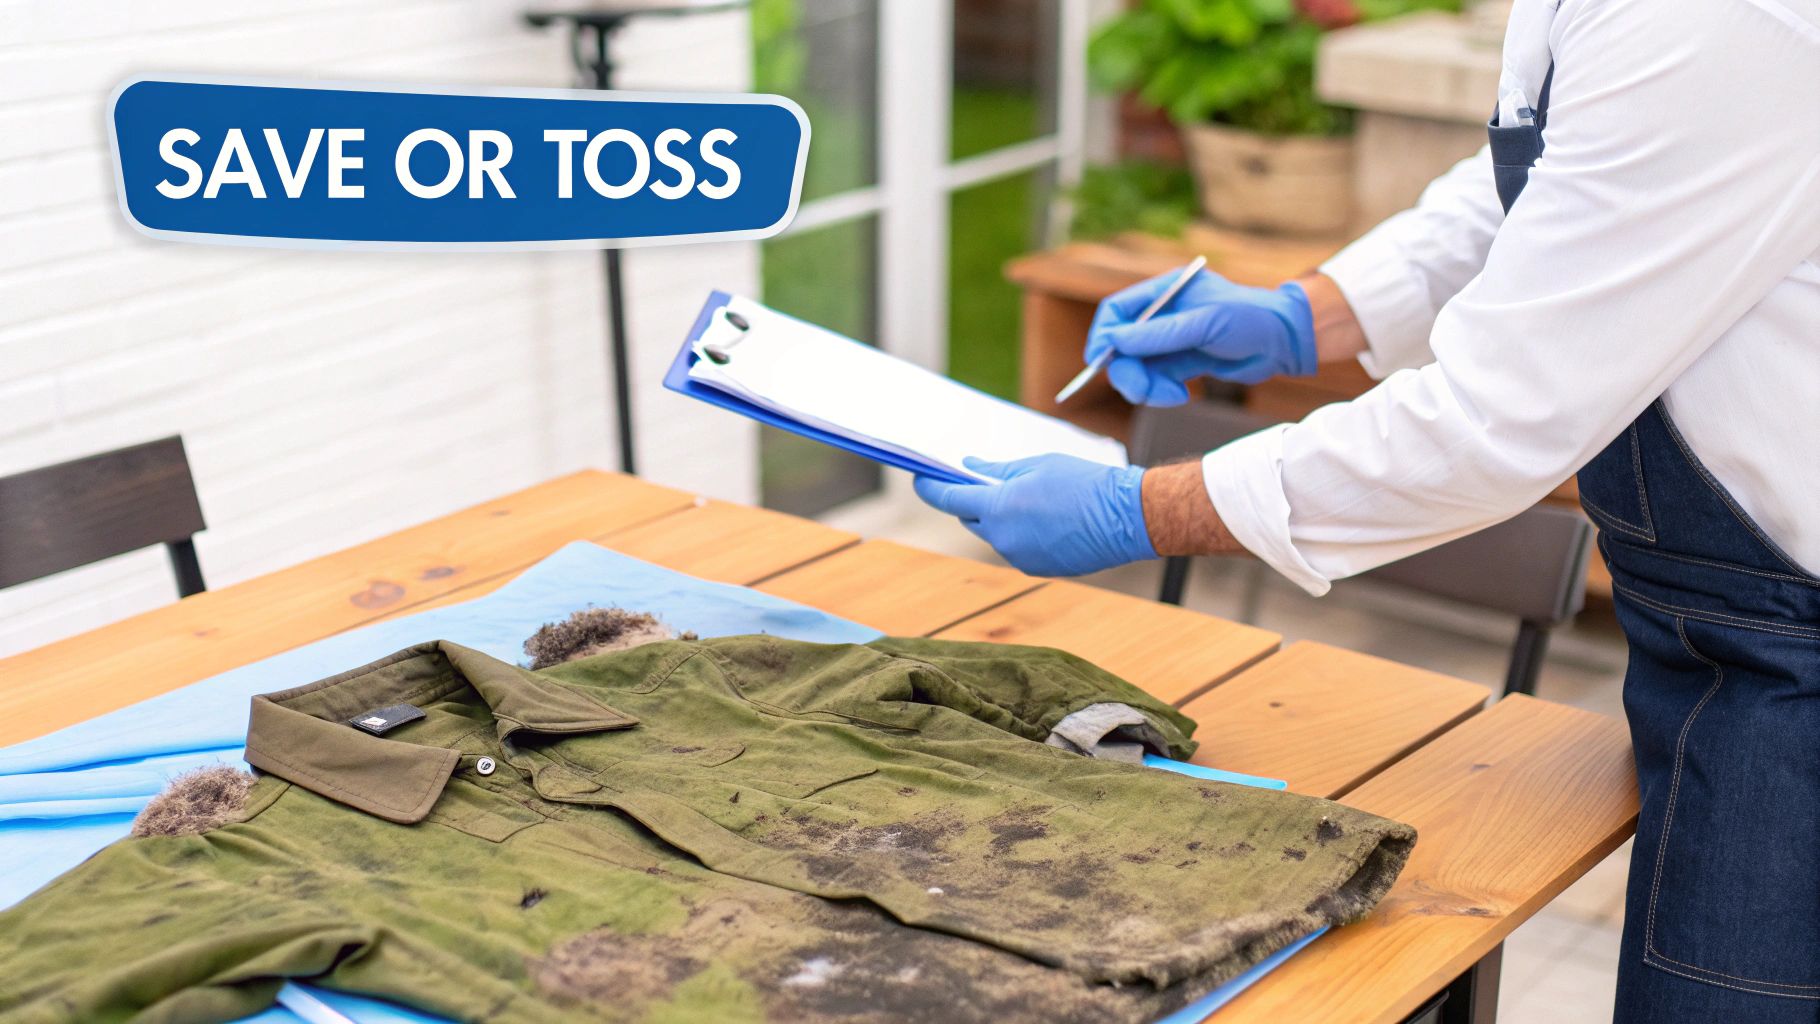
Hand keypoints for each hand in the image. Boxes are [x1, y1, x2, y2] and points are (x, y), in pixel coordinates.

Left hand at [913, 455, 1155, 576]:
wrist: (1127, 518)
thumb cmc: (1085, 483)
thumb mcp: (1038, 466)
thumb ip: (998, 471)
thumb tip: (970, 469)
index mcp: (999, 509)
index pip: (950, 500)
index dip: (931, 489)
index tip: (920, 479)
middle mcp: (1003, 539)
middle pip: (971, 520)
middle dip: (971, 502)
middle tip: (978, 482)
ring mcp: (1020, 558)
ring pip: (996, 535)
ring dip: (1000, 518)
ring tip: (1027, 497)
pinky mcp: (1038, 568)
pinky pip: (1017, 548)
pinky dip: (1021, 532)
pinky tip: (1044, 518)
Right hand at [1086, 269, 1315, 402]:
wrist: (1286, 341)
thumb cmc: (1251, 319)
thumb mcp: (1206, 323)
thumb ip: (1161, 333)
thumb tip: (1117, 341)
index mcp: (1164, 293)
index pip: (1117, 311)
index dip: (1104, 336)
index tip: (1100, 361)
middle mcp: (1162, 317)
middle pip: (1122, 346)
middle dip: (1128, 371)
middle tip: (1142, 391)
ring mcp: (1171, 342)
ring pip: (1137, 369)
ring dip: (1146, 387)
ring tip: (1173, 395)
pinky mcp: (1181, 364)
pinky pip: (1155, 382)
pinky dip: (1161, 392)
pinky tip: (1182, 394)